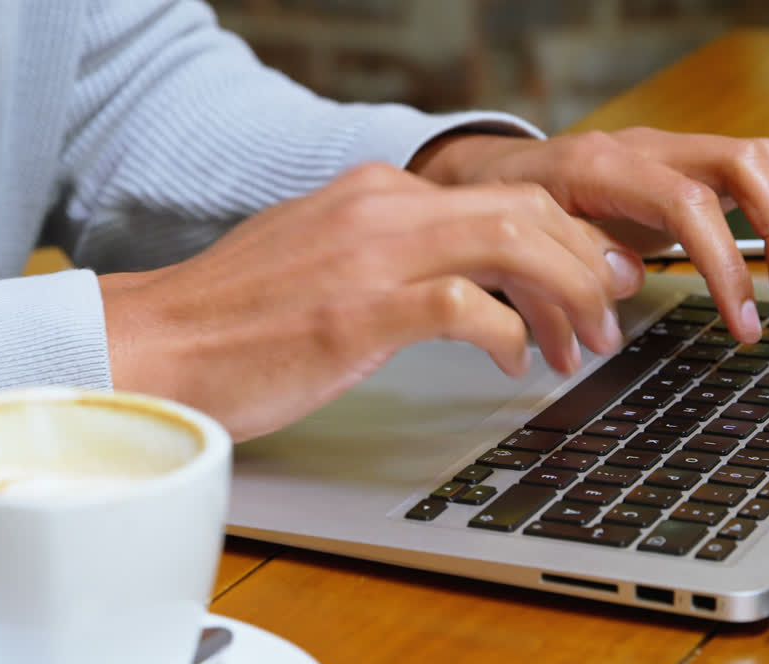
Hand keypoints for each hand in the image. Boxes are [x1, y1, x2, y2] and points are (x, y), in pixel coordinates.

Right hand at [100, 164, 641, 440]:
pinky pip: (467, 308)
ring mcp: (370, 256)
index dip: (565, 238)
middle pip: (524, 208)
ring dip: (565, 294)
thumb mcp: (316, 261)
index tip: (592, 278)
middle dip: (586, 261)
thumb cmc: (233, 321)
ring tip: (584, 343)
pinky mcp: (358, 312)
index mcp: (372, 195)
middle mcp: (378, 209)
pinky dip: (508, 336)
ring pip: (512, 242)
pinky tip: (514, 365)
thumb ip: (380, 253)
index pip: (499, 194)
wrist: (156, 345)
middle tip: (612, 310)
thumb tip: (447, 281)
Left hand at [410, 127, 768, 340]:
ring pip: (761, 160)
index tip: (740, 321)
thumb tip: (610, 309)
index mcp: (597, 168)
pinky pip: (752, 174)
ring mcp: (669, 151)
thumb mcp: (518, 248)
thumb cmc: (505, 213)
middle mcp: (643, 148)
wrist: (495, 175)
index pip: (685, 203)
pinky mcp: (684, 166)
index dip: (723, 263)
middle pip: (746, 161)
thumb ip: (563, 274)